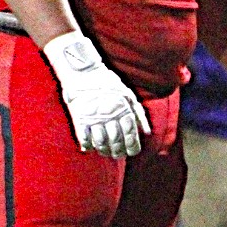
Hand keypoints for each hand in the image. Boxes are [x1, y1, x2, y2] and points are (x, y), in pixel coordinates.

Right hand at [43, 31, 149, 158]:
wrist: (83, 71)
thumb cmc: (107, 82)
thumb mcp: (128, 94)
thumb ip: (139, 114)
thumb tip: (147, 132)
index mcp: (123, 109)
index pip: (130, 133)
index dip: (132, 146)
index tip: (132, 152)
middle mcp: (110, 115)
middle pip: (116, 140)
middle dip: (119, 151)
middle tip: (119, 155)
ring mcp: (94, 117)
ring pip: (101, 142)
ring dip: (104, 150)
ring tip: (106, 153)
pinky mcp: (79, 118)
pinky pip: (84, 138)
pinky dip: (88, 146)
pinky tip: (90, 148)